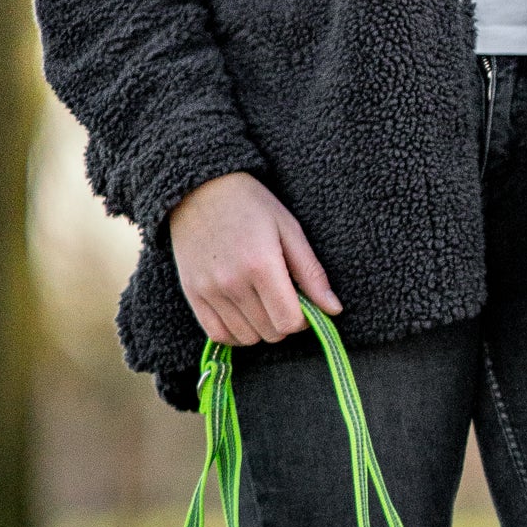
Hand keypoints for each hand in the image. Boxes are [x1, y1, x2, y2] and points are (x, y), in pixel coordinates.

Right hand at [169, 171, 339, 346]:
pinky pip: (218, 334)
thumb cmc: (251, 205)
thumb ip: (311, 273)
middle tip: (283, 298)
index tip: (302, 303)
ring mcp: (209, 290)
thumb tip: (334, 309)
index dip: (304, 319)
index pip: (289, 322)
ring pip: (247, 338)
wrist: (199, 189)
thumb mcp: (289, 229)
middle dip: (285, 322)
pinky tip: (244, 316)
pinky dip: (236, 333)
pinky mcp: (192, 294)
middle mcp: (233, 282)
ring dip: (262, 328)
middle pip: (271, 332)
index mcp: (261, 265)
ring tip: (263, 303)